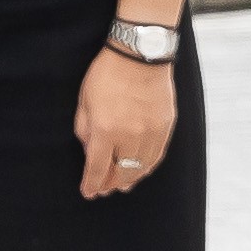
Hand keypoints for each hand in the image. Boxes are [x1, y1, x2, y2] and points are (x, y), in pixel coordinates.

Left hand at [74, 40, 178, 198]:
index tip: (88, 193)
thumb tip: (90, 152)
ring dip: (131, 179)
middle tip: (103, 191)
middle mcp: (131, 136)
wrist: (140, 57)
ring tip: (122, 185)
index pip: (98, 167)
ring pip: (142, 167)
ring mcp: (151, 133)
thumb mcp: (84, 102)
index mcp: (106, 130)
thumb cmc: (106, 76)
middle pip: (122, 171)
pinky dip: (147, 167)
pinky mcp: (166, 128)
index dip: (92, 183)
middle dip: (110, 184)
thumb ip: (85, 130)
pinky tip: (140, 170)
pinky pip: (157, 156)